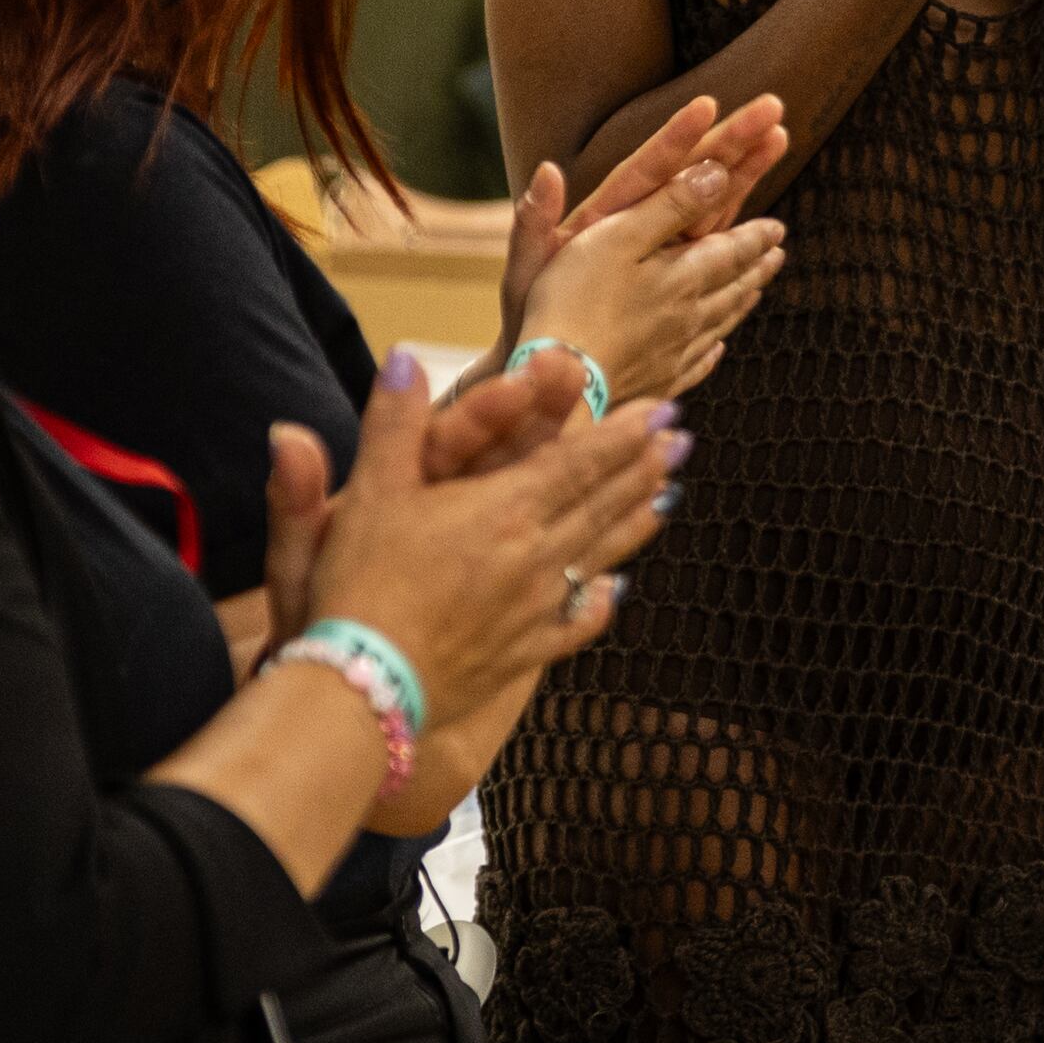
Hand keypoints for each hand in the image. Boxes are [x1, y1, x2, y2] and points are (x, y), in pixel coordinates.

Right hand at [292, 359, 680, 770]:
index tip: (664, 412)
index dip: (623, 435)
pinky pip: (574, 623)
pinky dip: (599, 603)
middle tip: (681, 441)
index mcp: (506, 510)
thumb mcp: (371, 493)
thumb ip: (393, 421)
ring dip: (635, 522)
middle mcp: (535, 556)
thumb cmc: (361, 586)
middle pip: (602, 504)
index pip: (580, 462)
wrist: (363, 688)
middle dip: (643, 468)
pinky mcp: (521, 655)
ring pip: (599, 556)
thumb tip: (407, 354)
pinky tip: (615, 591)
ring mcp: (535, 609)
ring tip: (667, 497)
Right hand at [508, 92, 792, 404]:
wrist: (564, 380)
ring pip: (719, 324)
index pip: (731, 252)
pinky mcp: (655, 382)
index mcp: (683, 277)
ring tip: (755, 293)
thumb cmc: (577, 299)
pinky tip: (714, 350)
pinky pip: (694, 365)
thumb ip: (670, 205)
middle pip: (733, 288)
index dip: (755, 237)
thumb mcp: (618, 236)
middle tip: (777, 256)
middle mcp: (689, 317)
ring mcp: (674, 354)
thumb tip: (719, 175)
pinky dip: (711, 353)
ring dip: (741, 304)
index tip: (778, 228)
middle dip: (756, 268)